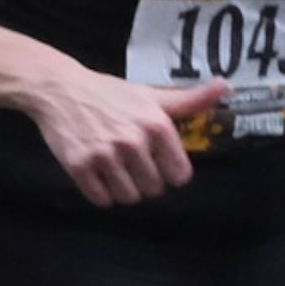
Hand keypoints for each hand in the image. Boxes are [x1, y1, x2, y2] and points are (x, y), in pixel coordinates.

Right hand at [19, 69, 215, 206]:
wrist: (57, 89)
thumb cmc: (108, 93)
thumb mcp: (150, 95)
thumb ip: (189, 99)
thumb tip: (226, 86)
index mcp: (156, 125)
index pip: (179, 175)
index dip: (168, 172)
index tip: (155, 162)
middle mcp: (133, 141)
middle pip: (153, 189)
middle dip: (143, 181)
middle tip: (130, 165)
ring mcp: (105, 154)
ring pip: (128, 197)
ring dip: (122, 190)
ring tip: (114, 172)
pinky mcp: (79, 165)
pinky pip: (101, 199)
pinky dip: (100, 194)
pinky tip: (97, 176)